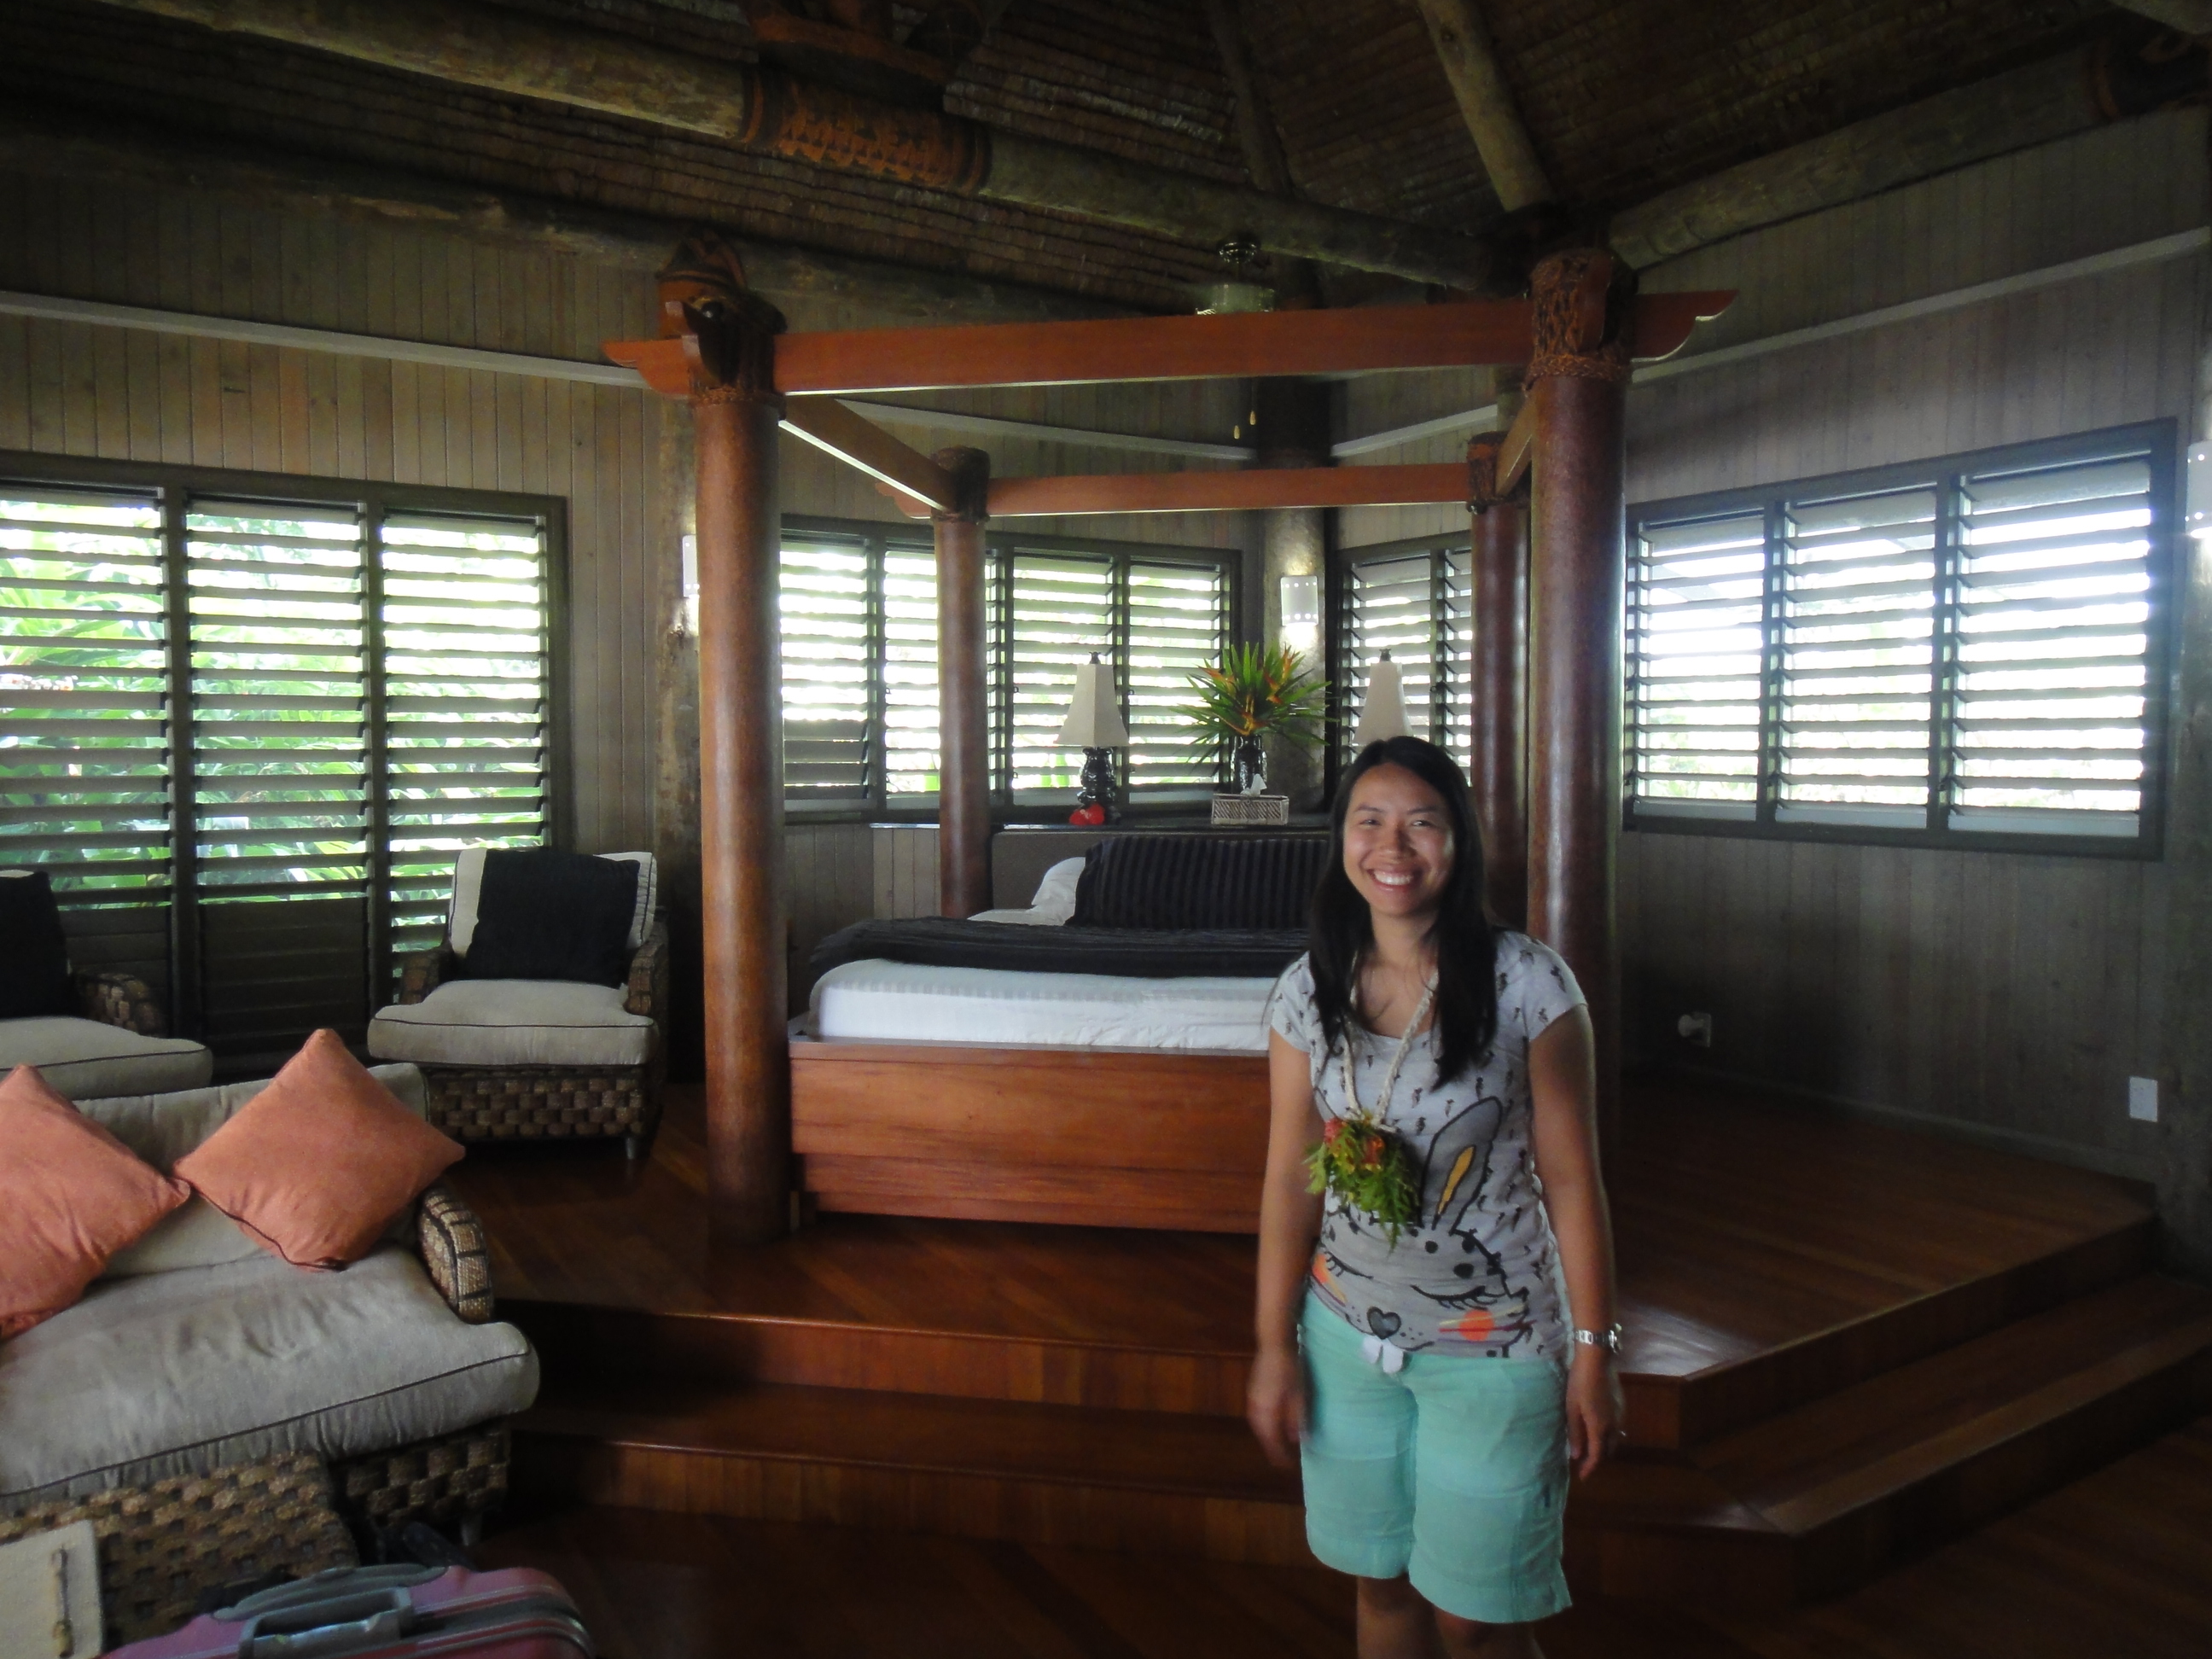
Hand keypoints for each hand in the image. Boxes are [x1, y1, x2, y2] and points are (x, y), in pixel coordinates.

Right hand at [1246, 1341, 1307, 1468]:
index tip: (1288, 1466)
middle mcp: (1255, 1408)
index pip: (1272, 1439)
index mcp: (1267, 1410)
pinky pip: (1256, 1416)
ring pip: (1258, 1425)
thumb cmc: (1290, 1368)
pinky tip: (1271, 1426)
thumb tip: (1295, 1439)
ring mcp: (1251, 1398)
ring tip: (1277, 1446)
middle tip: (1282, 1460)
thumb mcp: (1298, 1394)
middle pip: (1262, 1434)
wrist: (1273, 1343)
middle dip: (1272, 1448)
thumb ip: (1296, 1418)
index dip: (1280, 1454)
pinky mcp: (1252, 1391)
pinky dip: (1264, 1426)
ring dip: (1267, 1437)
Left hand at [1565, 1348, 1623, 1480]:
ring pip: (1616, 1439)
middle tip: (1585, 1463)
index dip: (1590, 1468)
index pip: (1597, 1456)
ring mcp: (1620, 1415)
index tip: (1582, 1477)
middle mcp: (1614, 1425)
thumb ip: (1576, 1434)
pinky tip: (1600, 1431)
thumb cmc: (1580, 1383)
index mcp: (1600, 1427)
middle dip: (1598, 1459)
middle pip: (1609, 1450)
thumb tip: (1577, 1456)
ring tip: (1592, 1449)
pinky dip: (1609, 1436)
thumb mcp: (1572, 1409)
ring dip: (1605, 1447)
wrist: (1597, 1360)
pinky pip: (1617, 1429)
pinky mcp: (1621, 1405)